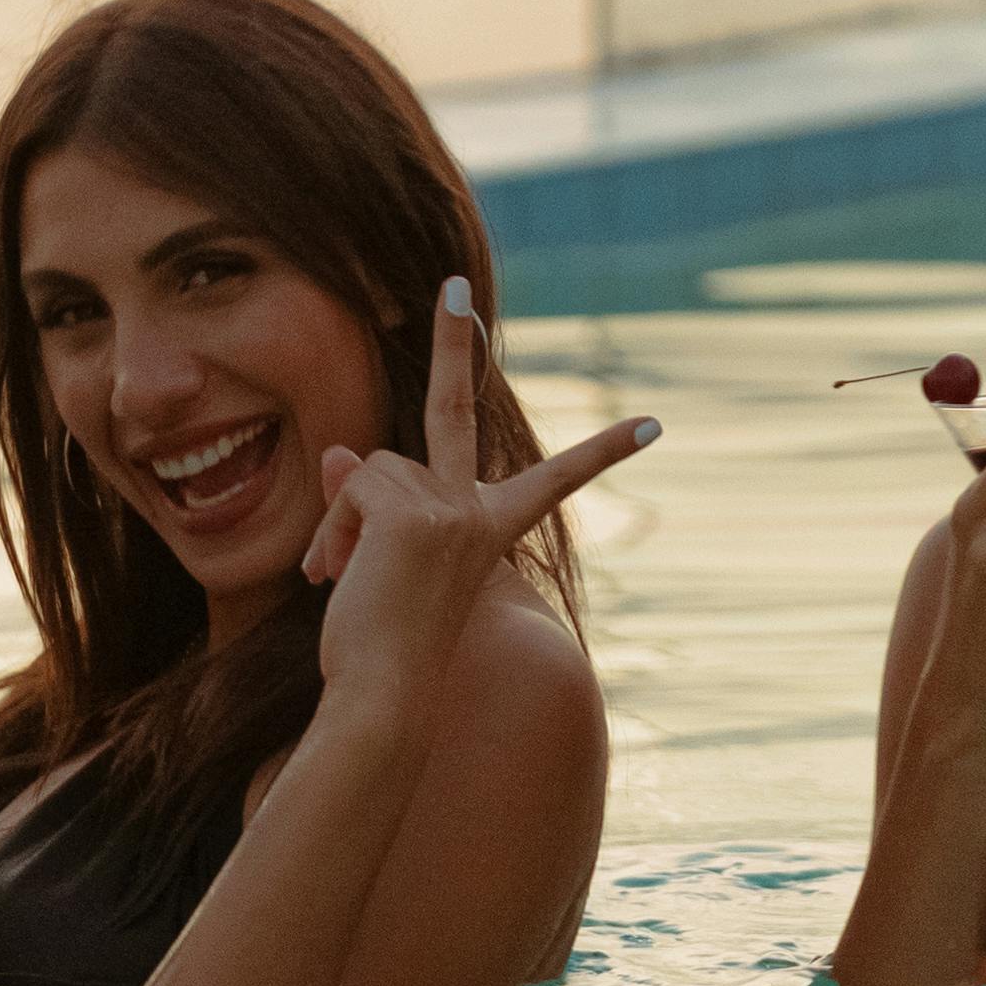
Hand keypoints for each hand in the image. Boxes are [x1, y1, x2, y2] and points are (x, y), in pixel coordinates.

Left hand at [292, 278, 654, 704]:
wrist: (383, 697)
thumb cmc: (384, 648)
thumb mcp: (381, 566)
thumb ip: (371, 507)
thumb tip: (338, 453)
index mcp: (488, 531)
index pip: (549, 479)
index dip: (600, 452)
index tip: (653, 426)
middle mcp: (477, 513)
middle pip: (455, 407)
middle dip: (454, 339)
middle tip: (455, 287)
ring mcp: (449, 509)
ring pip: (370, 471)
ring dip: (344, 521)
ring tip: (345, 577)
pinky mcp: (411, 512)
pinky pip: (350, 489)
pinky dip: (333, 531)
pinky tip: (336, 575)